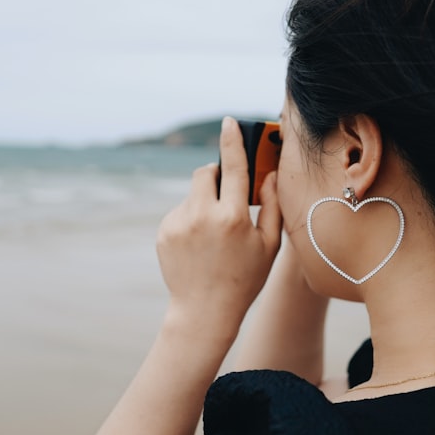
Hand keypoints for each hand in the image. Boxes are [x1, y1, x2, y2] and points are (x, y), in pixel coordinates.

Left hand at [156, 117, 282, 342]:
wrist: (204, 312)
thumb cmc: (244, 280)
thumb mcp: (268, 245)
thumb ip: (271, 206)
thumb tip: (269, 175)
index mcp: (232, 217)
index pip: (233, 166)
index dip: (232, 141)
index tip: (228, 122)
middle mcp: (202, 215)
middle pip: (205, 173)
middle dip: (216, 175)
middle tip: (227, 194)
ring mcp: (179, 223)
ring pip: (193, 195)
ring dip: (204, 203)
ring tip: (214, 236)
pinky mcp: (163, 232)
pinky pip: (180, 213)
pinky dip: (191, 220)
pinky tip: (199, 246)